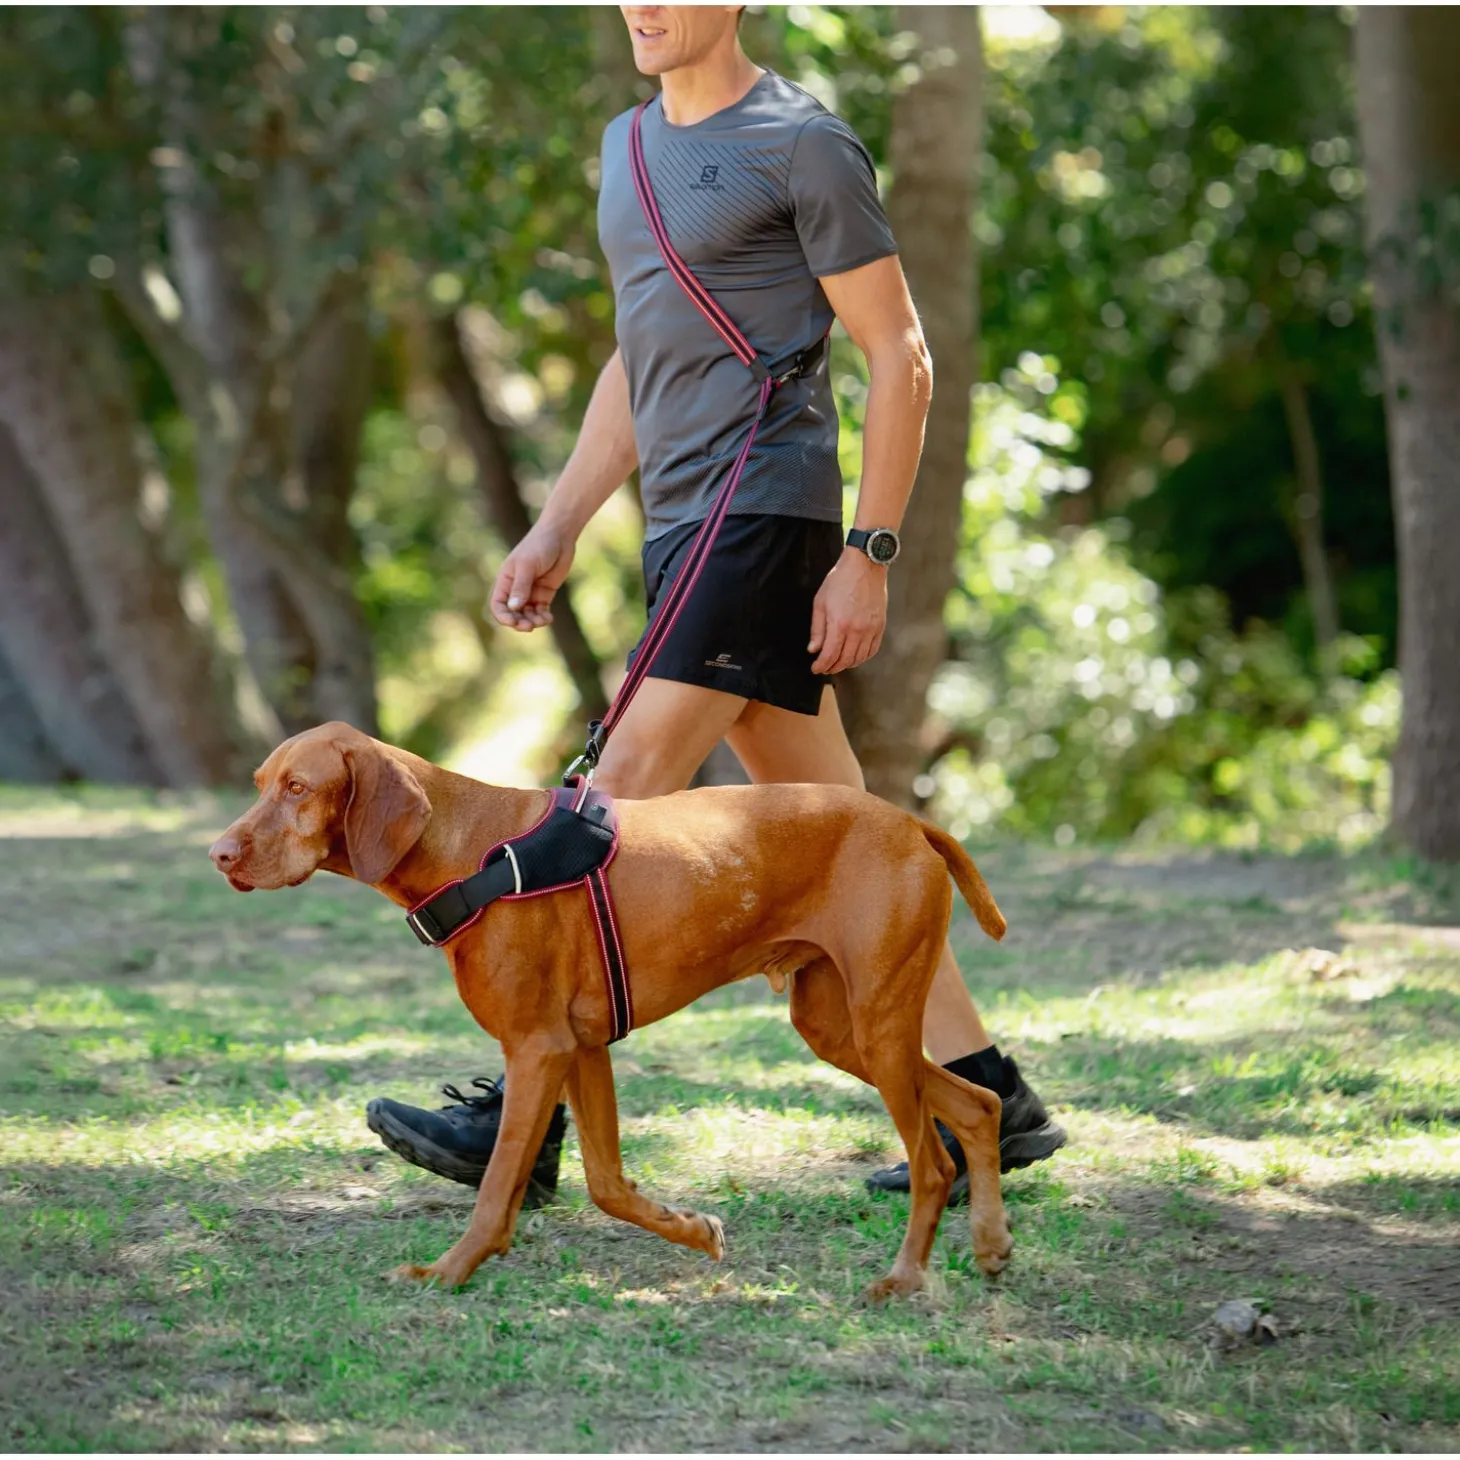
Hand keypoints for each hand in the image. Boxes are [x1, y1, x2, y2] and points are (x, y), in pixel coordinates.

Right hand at [489, 521, 575, 631]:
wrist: (559, 537)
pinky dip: (543, 617)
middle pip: (512, 614)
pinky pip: (540, 611)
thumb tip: (513, 608)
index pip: (498, 605)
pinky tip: (549, 618)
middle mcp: (515, 589)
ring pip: (527, 615)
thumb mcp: (527, 566)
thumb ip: (520, 587)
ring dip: (533, 621)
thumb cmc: (539, 547)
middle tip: (530, 626)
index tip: (514, 622)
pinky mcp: (544, 594)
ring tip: (543, 621)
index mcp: (505, 581)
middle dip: (519, 622)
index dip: (503, 616)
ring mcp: (530, 592)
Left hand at [808, 548, 887, 674]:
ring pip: (859, 658)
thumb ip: (817, 629)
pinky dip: (863, 657)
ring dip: (847, 665)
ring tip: (838, 664)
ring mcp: (871, 629)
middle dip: (833, 668)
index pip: (830, 655)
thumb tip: (814, 649)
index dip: (821, 666)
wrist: (865, 566)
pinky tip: (855, 656)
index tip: (816, 668)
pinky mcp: (880, 626)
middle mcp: (857, 630)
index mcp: (839, 624)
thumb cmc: (840, 580)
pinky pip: (873, 650)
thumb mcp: (820, 602)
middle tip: (825, 668)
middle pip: (845, 660)